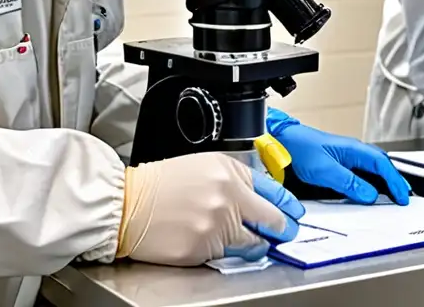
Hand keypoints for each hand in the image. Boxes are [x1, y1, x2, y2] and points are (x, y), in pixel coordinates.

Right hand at [116, 152, 304, 265]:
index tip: (295, 214)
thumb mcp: (206, 165)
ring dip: (255, 244)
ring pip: (253, 244)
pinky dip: (225, 252)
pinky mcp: (203, 250)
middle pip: (272, 221)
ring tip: (246, 240)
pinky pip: (226, 257)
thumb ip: (237, 179)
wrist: (128, 202)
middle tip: (285, 233)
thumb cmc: (163, 182)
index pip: (275, 193)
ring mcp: (216, 226)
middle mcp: (228, 198)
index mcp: (232, 173)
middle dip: (282, 229)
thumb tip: (262, 199)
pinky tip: (213, 242)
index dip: (289, 206)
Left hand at [267, 109, 411, 205]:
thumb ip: (348, 182)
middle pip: (381, 165)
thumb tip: (369, 194)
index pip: (382, 164)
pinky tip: (369, 192)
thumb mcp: (324, 169)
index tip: (402, 196)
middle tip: (403, 197)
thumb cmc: (299, 148)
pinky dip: (370, 183)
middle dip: (394, 180)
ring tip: (391, 196)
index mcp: (353, 149)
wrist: (281, 142)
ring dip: (384, 182)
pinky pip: (361, 173)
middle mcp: (352, 151)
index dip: (395, 181)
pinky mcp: (338, 164)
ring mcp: (345, 157)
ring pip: (372, 169)